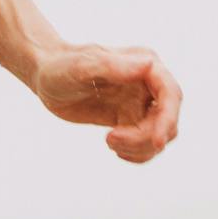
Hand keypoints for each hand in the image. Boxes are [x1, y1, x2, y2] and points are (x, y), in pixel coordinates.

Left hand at [31, 45, 180, 162]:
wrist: (47, 78)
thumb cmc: (62, 66)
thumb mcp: (83, 66)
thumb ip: (115, 66)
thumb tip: (148, 65)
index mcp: (145, 65)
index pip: (170, 95)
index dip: (168, 119)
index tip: (156, 142)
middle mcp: (147, 84)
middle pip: (167, 119)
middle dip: (146, 138)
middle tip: (110, 139)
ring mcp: (139, 103)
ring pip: (157, 135)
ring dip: (138, 148)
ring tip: (109, 140)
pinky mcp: (128, 120)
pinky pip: (143, 143)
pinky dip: (135, 153)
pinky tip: (114, 147)